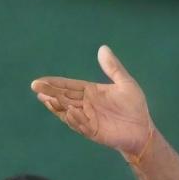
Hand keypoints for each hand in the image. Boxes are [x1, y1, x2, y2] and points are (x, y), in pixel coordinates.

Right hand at [31, 45, 152, 156]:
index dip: (54, 83)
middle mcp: (86, 105)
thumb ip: (113, 67)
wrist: (143, 129)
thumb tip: (103, 47)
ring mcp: (88, 119)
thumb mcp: (125, 83)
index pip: (69, 86)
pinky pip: (82, 125)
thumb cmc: (134, 105)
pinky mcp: (93, 131)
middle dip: (50, 92)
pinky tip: (70, 112)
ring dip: (58, 106)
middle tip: (35, 87)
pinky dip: (75, 119)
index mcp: (91, 92)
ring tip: (47, 99)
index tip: (39, 81)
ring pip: (68, 112)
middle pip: (64, 97)